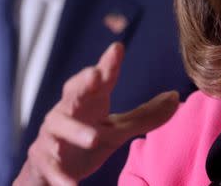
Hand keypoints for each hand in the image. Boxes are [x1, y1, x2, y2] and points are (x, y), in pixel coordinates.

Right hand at [13, 42, 179, 185]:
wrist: (51, 170)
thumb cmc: (86, 139)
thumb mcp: (118, 129)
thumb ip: (145, 115)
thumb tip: (176, 97)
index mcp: (88, 100)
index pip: (100, 79)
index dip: (108, 64)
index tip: (117, 49)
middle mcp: (67, 111)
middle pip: (73, 91)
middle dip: (82, 82)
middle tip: (95, 74)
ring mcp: (53, 135)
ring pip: (60, 127)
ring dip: (76, 131)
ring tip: (94, 138)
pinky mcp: (44, 160)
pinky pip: (51, 166)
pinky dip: (60, 177)